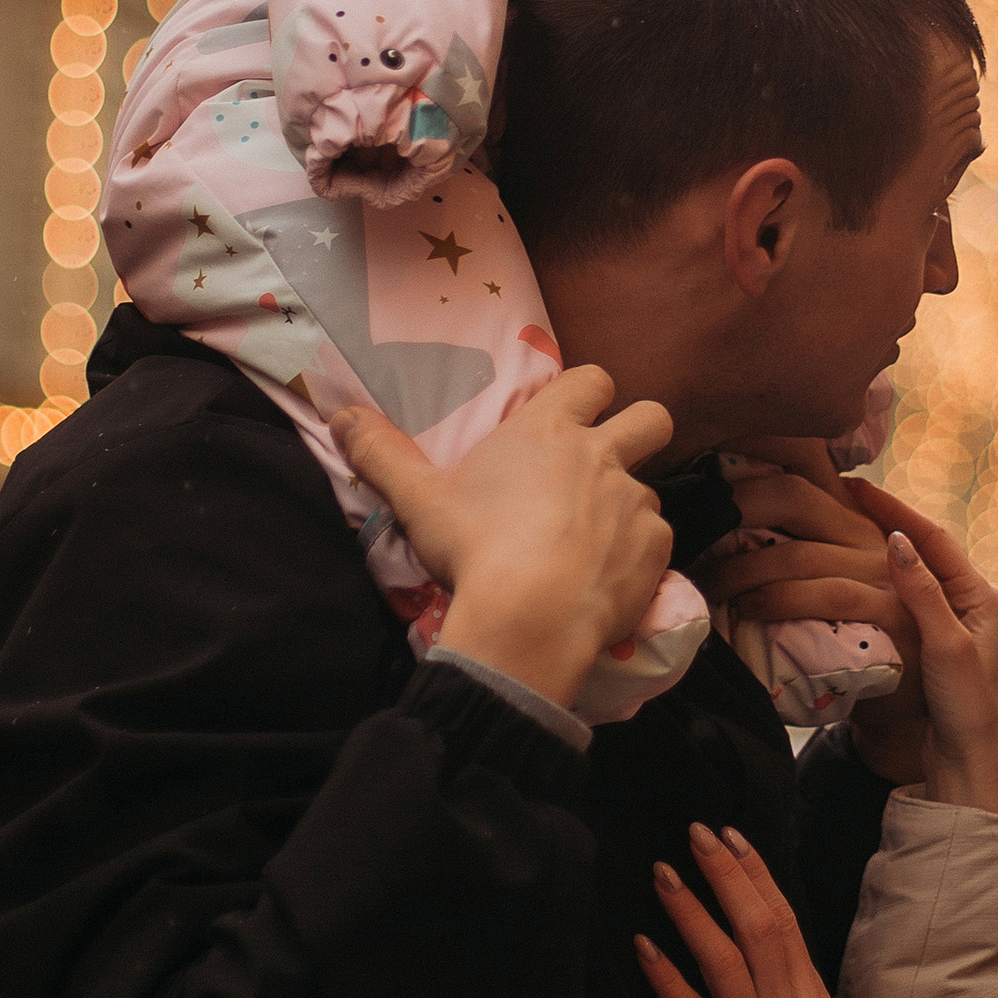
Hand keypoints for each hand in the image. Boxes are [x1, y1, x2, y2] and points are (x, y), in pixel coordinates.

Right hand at [331, 368, 674, 710]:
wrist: (530, 617)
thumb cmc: (473, 547)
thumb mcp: (417, 500)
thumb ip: (380, 453)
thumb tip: (341, 413)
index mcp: (549, 430)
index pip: (592, 379)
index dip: (589, 392)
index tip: (576, 414)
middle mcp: (603, 455)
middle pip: (651, 417)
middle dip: (641, 430)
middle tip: (609, 463)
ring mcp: (636, 502)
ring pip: (650, 489)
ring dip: (626, 508)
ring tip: (592, 543)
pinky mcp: (656, 549)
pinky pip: (657, 542)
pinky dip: (636, 556)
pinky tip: (605, 580)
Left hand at [636, 823, 864, 997]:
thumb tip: (784, 961)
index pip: (783, 921)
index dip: (757, 876)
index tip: (733, 838)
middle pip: (756, 926)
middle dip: (725, 875)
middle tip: (697, 832)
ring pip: (722, 959)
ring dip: (691, 912)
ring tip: (663, 874)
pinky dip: (667, 978)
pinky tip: (644, 947)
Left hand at [707, 446, 906, 637]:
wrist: (912, 692)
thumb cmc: (855, 632)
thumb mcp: (828, 577)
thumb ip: (791, 545)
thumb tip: (717, 523)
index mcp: (852, 516)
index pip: (808, 457)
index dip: (761, 440)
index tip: (711, 443)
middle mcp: (870, 535)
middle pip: (795, 496)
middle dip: (735, 507)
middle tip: (693, 530)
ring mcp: (885, 572)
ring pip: (799, 554)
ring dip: (742, 570)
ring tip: (709, 586)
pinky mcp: (891, 612)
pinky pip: (826, 596)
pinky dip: (779, 601)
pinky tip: (748, 611)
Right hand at [839, 485, 997, 812]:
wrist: (970, 769)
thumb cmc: (970, 710)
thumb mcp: (950, 647)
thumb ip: (923, 593)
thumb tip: (895, 541)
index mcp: (978, 595)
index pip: (931, 537)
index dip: (893, 509)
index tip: (854, 486)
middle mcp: (963, 604)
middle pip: (916, 550)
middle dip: (878, 523)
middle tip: (835, 500)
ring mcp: (943, 626)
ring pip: (902, 576)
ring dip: (870, 552)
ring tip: (831, 532)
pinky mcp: (925, 649)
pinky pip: (893, 605)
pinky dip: (868, 586)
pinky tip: (841, 581)